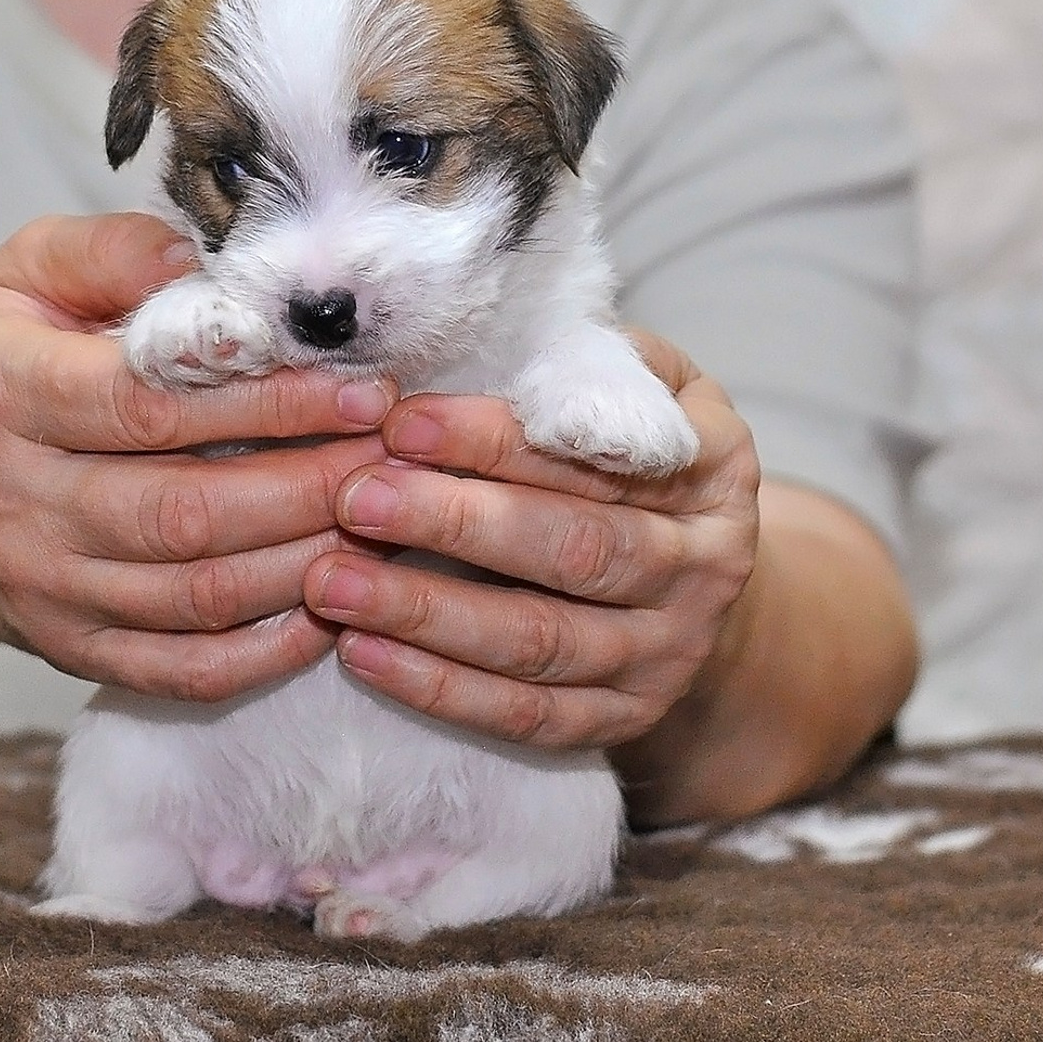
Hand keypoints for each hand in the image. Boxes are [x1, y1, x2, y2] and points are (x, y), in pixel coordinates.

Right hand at [0, 213, 396, 702]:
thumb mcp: (16, 276)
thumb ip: (108, 250)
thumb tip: (204, 260)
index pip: (149, 405)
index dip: (268, 402)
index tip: (364, 387)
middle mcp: (13, 503)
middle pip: (186, 511)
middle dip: (314, 485)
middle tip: (400, 456)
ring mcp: (42, 592)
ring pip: (199, 595)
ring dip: (310, 563)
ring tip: (390, 519)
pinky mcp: (71, 652)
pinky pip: (183, 669)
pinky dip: (267, 651)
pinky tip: (332, 606)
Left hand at [302, 330, 759, 748]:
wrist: (693, 577)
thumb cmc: (630, 458)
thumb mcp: (640, 389)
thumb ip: (581, 362)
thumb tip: (478, 321)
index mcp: (711, 466)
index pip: (593, 454)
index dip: (493, 441)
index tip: (401, 421)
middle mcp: (703, 566)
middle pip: (572, 551)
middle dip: (454, 524)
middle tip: (356, 499)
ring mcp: (666, 654)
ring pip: (539, 644)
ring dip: (427, 614)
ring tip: (331, 582)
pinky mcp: (623, 720)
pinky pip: (524, 716)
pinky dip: (439, 689)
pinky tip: (362, 653)